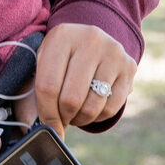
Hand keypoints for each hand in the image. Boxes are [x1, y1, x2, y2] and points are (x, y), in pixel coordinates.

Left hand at [14, 22, 135, 135]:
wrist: (91, 40)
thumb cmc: (61, 58)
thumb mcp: (44, 64)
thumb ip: (36, 93)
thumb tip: (40, 129)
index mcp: (62, 36)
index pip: (48, 85)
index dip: (46, 113)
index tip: (48, 127)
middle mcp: (90, 39)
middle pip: (71, 99)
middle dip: (63, 117)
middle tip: (61, 118)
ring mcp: (113, 52)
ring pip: (93, 106)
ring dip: (80, 119)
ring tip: (74, 113)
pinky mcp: (129, 67)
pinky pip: (111, 108)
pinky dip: (98, 117)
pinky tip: (91, 108)